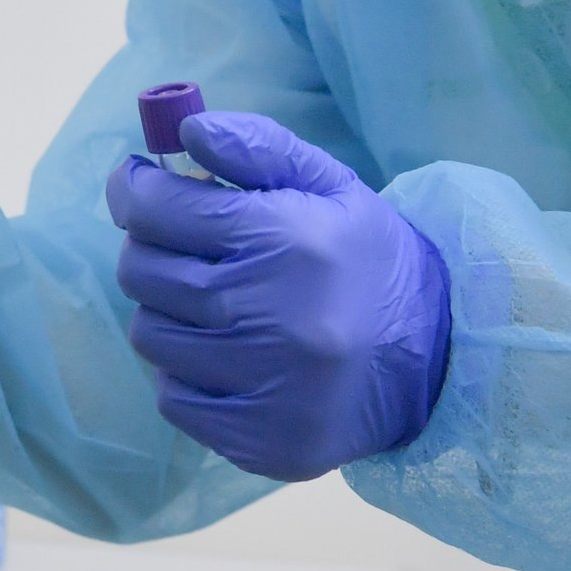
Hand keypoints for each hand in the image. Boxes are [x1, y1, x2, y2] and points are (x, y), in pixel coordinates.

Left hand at [108, 112, 449, 480]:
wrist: (436, 357)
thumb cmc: (364, 259)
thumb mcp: (328, 183)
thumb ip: (255, 146)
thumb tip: (185, 129)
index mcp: (287, 241)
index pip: (158, 209)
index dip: (134, 189)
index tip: (138, 185)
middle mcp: (273, 316)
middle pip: (143, 273)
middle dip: (149, 249)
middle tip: (181, 245)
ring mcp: (266, 387)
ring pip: (151, 336)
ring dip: (166, 312)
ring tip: (215, 303)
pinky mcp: (260, 440)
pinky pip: (172, 398)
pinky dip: (185, 372)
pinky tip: (228, 356)